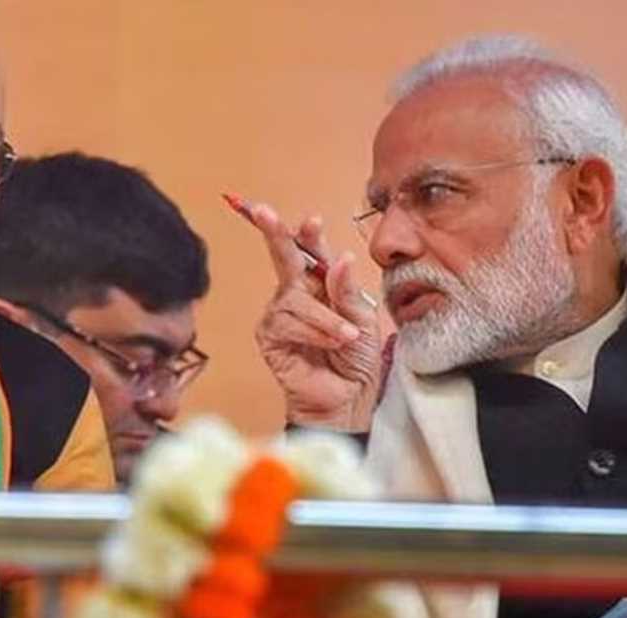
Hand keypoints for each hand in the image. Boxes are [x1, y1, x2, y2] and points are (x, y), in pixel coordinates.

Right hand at [252, 202, 382, 431]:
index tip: (311, 220)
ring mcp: (279, 315)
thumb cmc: (356, 358)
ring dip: (325, 317)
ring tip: (345, 337)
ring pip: (294, 298)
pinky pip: (287, 323)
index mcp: (321, 284)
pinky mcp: (269, 337)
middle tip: (262, 212)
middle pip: (283, 258)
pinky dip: (314, 331)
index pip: (311, 252)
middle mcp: (296, 294)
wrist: (347, 397)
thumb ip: (348, 291)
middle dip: (275, 234)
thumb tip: (339, 258)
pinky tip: (329, 344)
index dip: (308, 235)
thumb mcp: (364, 319)